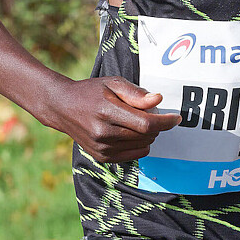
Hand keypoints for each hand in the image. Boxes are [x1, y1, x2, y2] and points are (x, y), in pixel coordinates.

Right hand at [46, 76, 180, 162]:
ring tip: (136, 120)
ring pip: (142, 146)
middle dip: (157, 125)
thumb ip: (136, 93)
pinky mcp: (101, 157)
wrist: (62, 107)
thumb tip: (158, 100)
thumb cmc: (91, 91)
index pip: (146, 123)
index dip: (166, 122)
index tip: (176, 118)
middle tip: (150, 112)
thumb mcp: (113, 83)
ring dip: (148, 135)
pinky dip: (139, 144)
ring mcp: (101, 148)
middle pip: (146, 135)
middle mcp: (103, 133)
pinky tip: (130, 132)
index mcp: (107, 111)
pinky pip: (133, 154)